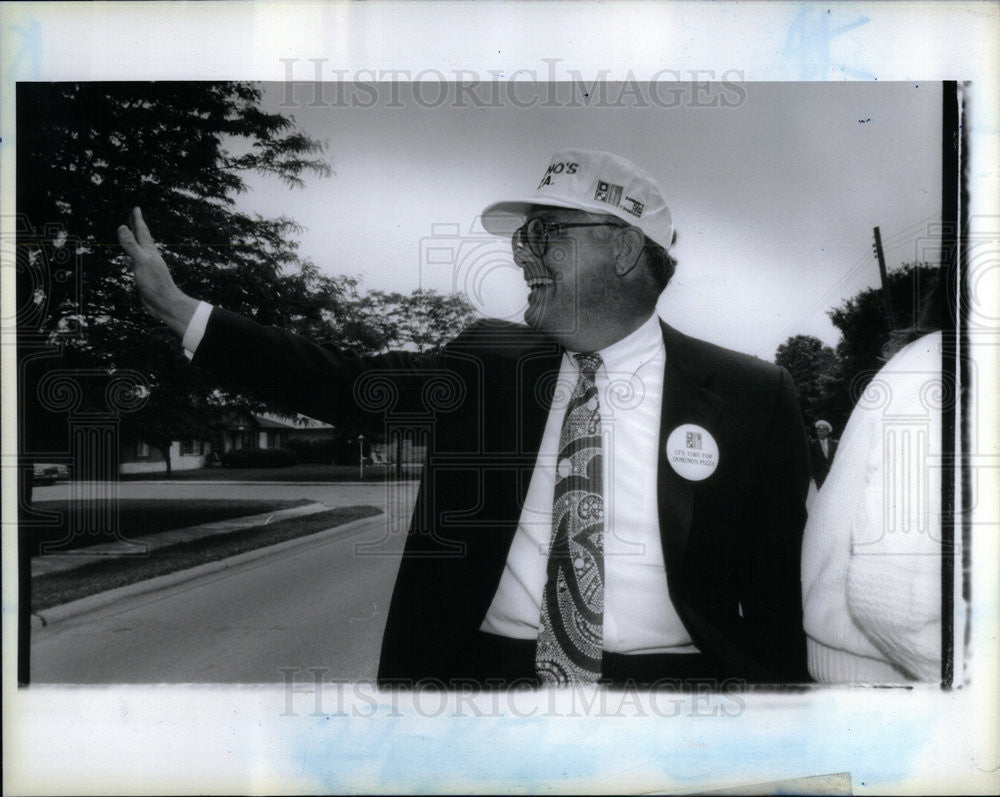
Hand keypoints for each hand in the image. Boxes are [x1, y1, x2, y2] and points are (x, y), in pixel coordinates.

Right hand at [117, 207, 198, 335]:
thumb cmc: (155, 284)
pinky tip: (126, 260)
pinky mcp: (143, 277)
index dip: (138, 220)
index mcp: (150, 251)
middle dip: (137, 227)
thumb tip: (122, 226)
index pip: (142, 231)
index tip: (136, 208)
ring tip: (129, 235)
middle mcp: (149, 257)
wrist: (164, 304)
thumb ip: (131, 245)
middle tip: (134, 216)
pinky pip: (134, 265)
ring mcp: (146, 267)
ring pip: (138, 251)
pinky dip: (128, 259)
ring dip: (133, 242)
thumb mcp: (141, 261)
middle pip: (141, 238)